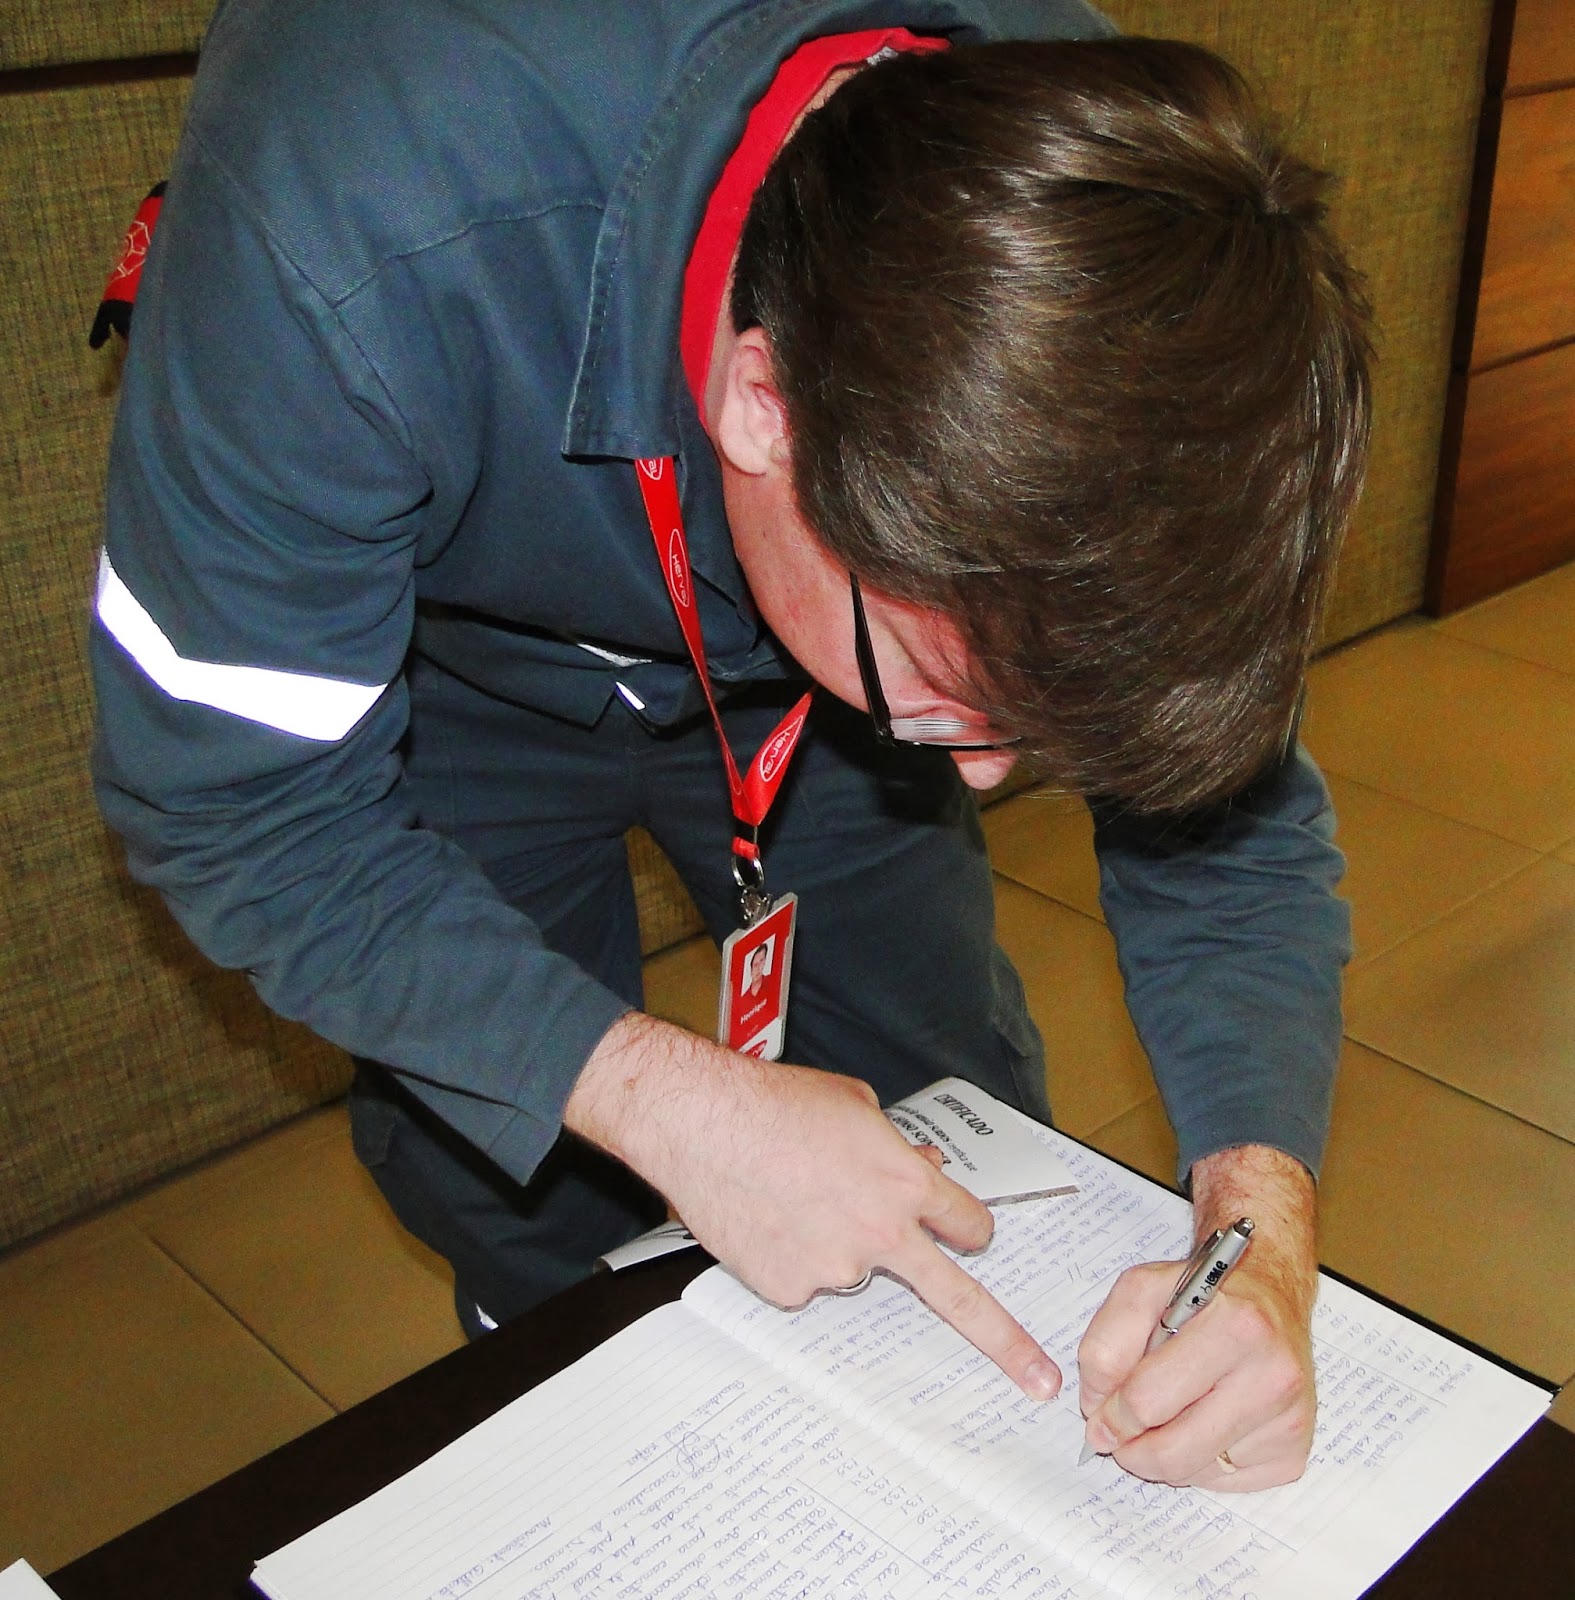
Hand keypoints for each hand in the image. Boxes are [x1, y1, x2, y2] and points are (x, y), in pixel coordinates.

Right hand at [566, 1011, 1060, 1401]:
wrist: (701, 1121)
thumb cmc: (772, 1103)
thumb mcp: (855, 1105)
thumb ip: (894, 1147)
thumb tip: (917, 1165)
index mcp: (905, 1183)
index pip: (967, 1222)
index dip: (971, 1227)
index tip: (978, 1241)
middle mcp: (880, 1233)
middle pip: (955, 1296)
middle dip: (1004, 1340)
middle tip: (1035, 1377)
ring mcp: (834, 1268)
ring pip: (853, 1267)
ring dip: (837, 1242)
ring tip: (790, 1194)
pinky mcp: (789, 1289)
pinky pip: (804, 1277)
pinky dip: (791, 1253)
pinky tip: (766, 1215)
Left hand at [1077, 1145, 1317, 1490]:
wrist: (1271, 1295)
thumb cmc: (1204, 1296)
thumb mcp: (1144, 1289)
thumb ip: (1107, 1340)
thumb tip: (1097, 1405)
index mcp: (1236, 1326)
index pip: (1148, 1399)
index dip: (1110, 1413)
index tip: (1097, 1414)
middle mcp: (1273, 1376)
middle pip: (1173, 1450)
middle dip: (1130, 1446)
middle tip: (1117, 1433)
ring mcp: (1288, 1420)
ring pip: (1195, 1473)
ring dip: (1160, 1457)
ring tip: (1156, 1423)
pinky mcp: (1293, 1453)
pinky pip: (1223, 1482)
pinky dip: (1196, 1463)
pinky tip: (1198, 1424)